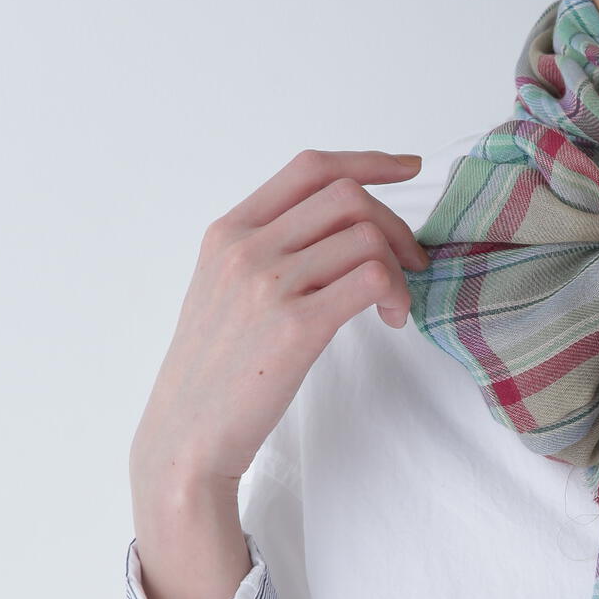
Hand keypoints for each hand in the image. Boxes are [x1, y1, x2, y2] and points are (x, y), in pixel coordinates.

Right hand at [131, 148, 430, 489]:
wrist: (187, 436)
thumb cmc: (214, 372)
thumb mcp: (222, 290)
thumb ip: (267, 250)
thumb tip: (339, 228)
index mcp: (228, 232)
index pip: (309, 167)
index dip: (368, 162)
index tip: (408, 169)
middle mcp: (246, 248)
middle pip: (347, 195)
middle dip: (395, 224)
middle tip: (411, 264)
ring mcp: (268, 284)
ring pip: (366, 236)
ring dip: (400, 267)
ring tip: (395, 305)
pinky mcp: (296, 326)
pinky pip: (371, 278)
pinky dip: (396, 293)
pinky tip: (391, 319)